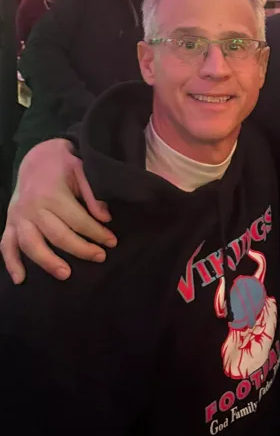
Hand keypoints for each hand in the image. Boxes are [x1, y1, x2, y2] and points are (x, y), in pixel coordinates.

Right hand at [1, 139, 115, 283]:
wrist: (36, 155)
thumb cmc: (63, 164)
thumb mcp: (81, 170)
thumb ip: (91, 194)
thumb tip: (105, 218)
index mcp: (52, 194)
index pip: (78, 220)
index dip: (97, 233)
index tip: (112, 242)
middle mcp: (32, 208)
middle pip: (57, 236)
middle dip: (81, 249)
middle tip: (100, 258)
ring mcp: (18, 216)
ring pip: (31, 245)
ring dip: (48, 262)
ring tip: (66, 274)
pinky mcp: (9, 222)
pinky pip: (6, 245)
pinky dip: (11, 263)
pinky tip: (20, 279)